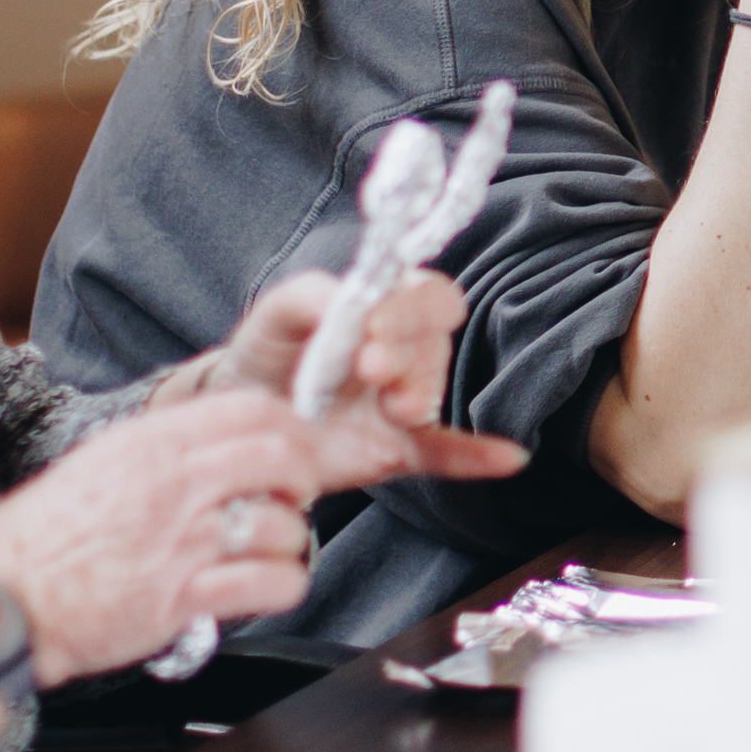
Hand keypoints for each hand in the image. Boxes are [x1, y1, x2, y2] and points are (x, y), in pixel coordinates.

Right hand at [0, 392, 345, 685]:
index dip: (291, 429)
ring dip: (291, 541)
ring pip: (284, 526)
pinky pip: (270, 584)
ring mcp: (181, 541)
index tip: (294, 450)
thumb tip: (218, 441)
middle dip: (304, 478)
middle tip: (296, 497)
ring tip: (269, 551)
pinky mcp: (183, 598)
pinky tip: (267, 586)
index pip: (253, 409)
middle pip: (282, 458)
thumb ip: (160, 449)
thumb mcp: (97, 463)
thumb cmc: (38, 540)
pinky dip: (284, 586)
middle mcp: (172, 485)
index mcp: (150, 443)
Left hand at [217, 268, 529, 494]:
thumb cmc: (267, 352)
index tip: (370, 324)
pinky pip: (447, 453)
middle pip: (436, 342)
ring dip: (419, 395)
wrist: (241, 415)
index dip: (408, 308)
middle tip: (370, 367)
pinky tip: (509, 458)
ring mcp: (403, 403)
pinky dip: (479, 456)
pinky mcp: (397, 448)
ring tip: (392, 407)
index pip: (425, 296)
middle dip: (408, 352)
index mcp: (384, 308)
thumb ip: (312, 294)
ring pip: (433, 393)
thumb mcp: (277, 310)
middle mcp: (404, 353)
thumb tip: (355, 299)